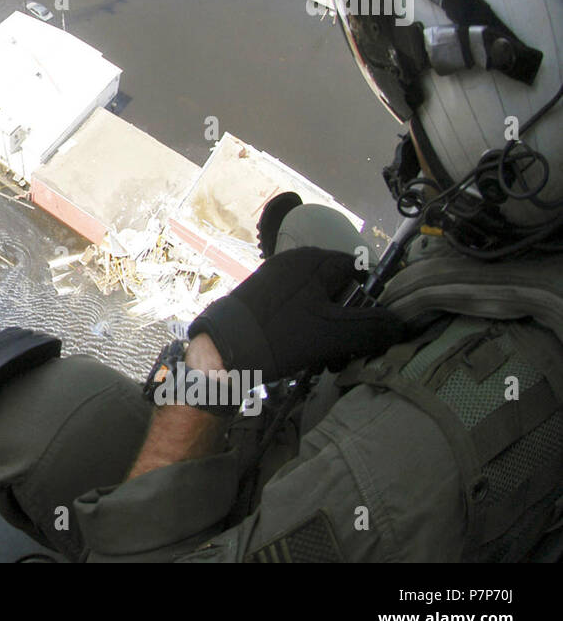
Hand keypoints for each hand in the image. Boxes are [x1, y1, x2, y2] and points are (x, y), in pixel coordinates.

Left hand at [187, 247, 403, 381]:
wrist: (220, 352)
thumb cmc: (278, 336)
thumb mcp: (333, 335)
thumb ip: (372, 328)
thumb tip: (401, 325)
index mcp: (312, 261)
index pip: (359, 270)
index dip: (371, 299)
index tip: (374, 327)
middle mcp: (293, 263)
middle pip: (340, 288)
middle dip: (350, 322)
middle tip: (349, 350)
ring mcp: (276, 281)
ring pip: (320, 304)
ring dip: (331, 333)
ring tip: (328, 360)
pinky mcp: (263, 300)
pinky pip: (299, 312)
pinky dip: (310, 332)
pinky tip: (309, 356)